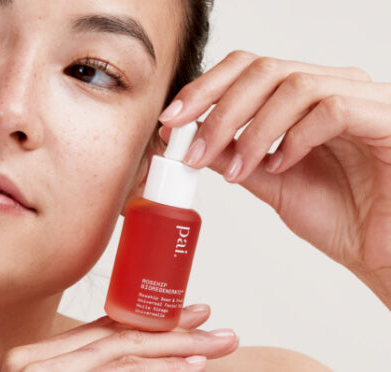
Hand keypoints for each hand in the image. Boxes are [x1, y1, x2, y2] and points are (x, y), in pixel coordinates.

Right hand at [0, 304, 237, 370]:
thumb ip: (92, 368)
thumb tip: (144, 360)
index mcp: (37, 357)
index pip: (103, 330)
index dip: (149, 321)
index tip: (189, 314)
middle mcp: (35, 361)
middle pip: (117, 337)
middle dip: (173, 331)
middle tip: (218, 329)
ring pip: (123, 353)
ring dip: (176, 349)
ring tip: (215, 346)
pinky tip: (191, 368)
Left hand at [159, 50, 390, 308]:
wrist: (381, 251)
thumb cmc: (339, 215)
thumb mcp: (270, 181)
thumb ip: (234, 155)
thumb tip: (189, 140)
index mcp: (305, 97)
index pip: (248, 69)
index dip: (204, 88)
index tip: (172, 119)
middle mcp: (333, 86)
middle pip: (263, 68)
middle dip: (219, 109)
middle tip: (193, 147)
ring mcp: (362, 98)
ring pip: (293, 85)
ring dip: (252, 130)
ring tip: (237, 169)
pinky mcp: (386, 119)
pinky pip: (332, 109)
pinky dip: (294, 137)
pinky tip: (281, 165)